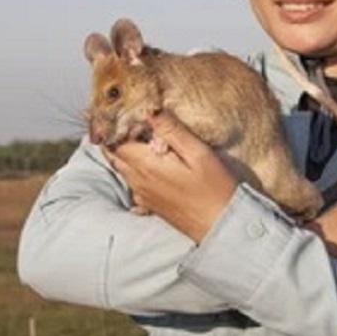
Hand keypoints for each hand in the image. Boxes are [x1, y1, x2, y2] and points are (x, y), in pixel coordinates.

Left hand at [107, 112, 237, 241]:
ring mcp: (142, 195)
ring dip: (124, 153)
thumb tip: (149, 109)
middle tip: (129, 123)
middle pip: (114, 155)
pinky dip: (133, 170)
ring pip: (122, 169)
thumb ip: (171, 130)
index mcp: (146, 165)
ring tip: (139, 138)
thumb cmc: (215, 188)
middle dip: (115, 138)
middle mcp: (138, 181)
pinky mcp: (150, 205)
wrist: (222, 226)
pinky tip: (150, 164)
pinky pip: (132, 184)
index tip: (127, 113)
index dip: (117, 126)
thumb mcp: (198, 153)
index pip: (115, 141)